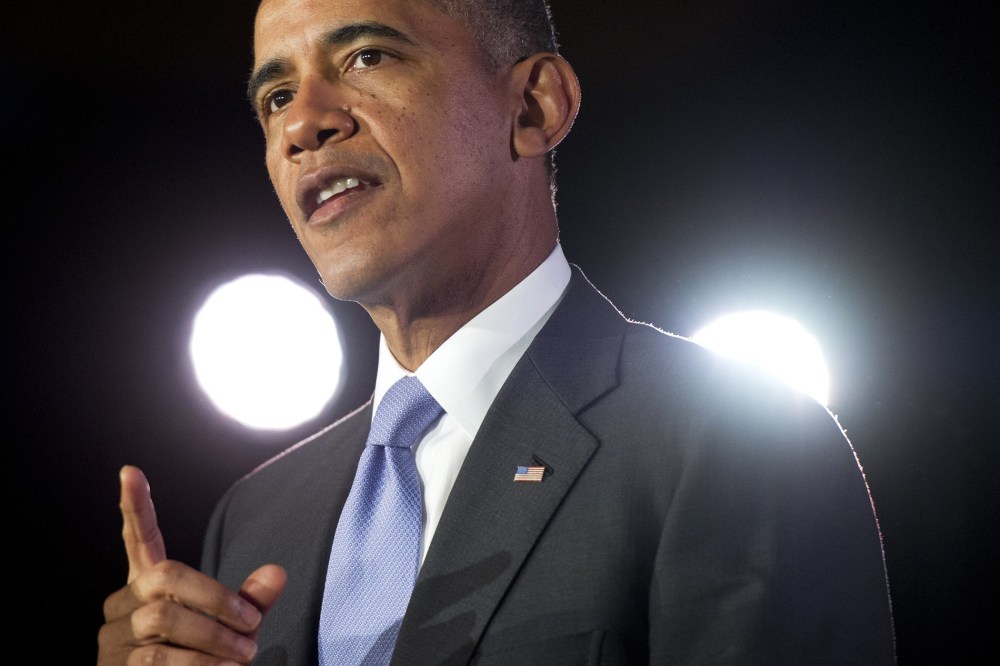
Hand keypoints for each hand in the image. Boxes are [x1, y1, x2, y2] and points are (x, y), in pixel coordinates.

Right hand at [98, 465, 286, 663]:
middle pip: (166, 577)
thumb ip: (251, 601)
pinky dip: (197, 665)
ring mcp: (113, 636)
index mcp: (148, 585)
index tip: (130, 470)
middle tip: (252, 627)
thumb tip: (278, 572)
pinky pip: (157, 658)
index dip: (135, 507)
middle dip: (216, 600)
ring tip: (243, 656)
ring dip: (212, 638)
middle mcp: (123, 604)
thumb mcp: (234, 628)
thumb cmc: (207, 660)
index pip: (139, 539)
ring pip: (163, 619)